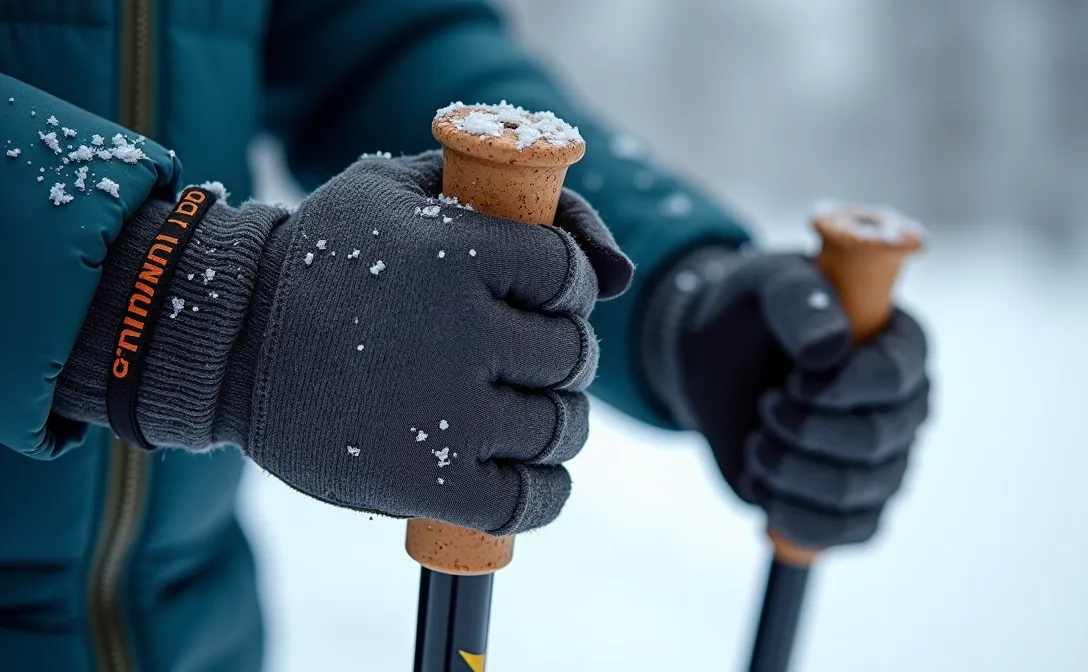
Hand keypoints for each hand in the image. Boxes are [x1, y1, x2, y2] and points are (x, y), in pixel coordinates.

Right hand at [56, 151, 632, 534]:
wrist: (224, 342)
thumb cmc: (324, 258)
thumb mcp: (401, 188)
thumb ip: (513, 193)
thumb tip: (618, 272)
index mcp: (457, 253)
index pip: (568, 276)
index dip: (561, 287)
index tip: (532, 299)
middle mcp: (461, 333)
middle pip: (571, 353)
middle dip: (558, 354)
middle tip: (522, 357)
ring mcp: (449, 415)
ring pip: (561, 427)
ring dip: (556, 420)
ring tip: (522, 410)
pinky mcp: (431, 487)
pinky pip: (531, 500)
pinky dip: (545, 492)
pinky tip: (524, 473)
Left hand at [642, 249, 927, 547]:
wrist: (715, 360)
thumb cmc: (754, 313)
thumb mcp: (767, 284)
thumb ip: (799, 299)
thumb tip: (827, 349)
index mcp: (900, 345)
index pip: (893, 377)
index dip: (838, 386)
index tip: (795, 377)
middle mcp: (905, 407)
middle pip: (875, 440)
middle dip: (802, 428)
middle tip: (768, 403)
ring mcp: (885, 461)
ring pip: (851, 492)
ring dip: (786, 468)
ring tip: (758, 440)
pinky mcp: (854, 506)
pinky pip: (843, 533)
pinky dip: (789, 512)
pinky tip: (763, 480)